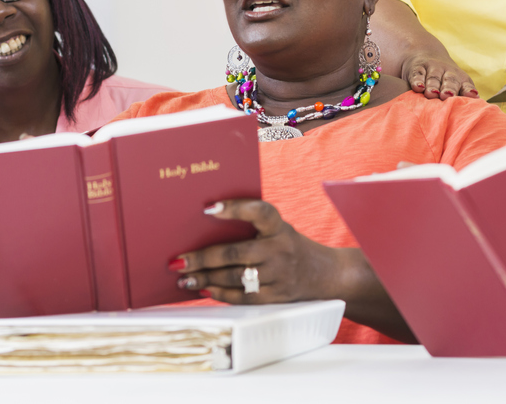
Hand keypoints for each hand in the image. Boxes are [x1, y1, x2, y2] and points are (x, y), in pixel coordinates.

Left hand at [171, 200, 346, 303]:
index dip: (235, 208)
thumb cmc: (290, 246)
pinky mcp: (277, 297)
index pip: (259, 212)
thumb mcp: (279, 230)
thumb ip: (253, 228)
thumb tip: (205, 228)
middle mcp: (280, 250)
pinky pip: (243, 297)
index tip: (208, 208)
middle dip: (202, 258)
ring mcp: (279, 276)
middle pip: (236, 254)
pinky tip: (204, 288)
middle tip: (178, 261)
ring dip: (205, 278)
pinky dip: (221, 293)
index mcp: (280, 227)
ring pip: (235, 278)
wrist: (327, 274)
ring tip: (184, 278)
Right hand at [404, 52, 477, 99]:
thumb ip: (462, 101)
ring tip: (431, 94)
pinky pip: (418, 74)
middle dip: (449, 89)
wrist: (425, 53)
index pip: (466, 85)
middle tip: (447, 97)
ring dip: (433, 86)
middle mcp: (448, 73)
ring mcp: (433, 69)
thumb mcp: (456, 86)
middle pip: (450, 81)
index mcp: (461, 80)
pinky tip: (418, 87)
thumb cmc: (445, 81)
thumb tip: (474, 119)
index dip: (469, 90)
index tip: (473, 96)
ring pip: (434, 78)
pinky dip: (418, 80)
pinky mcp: (418, 68)